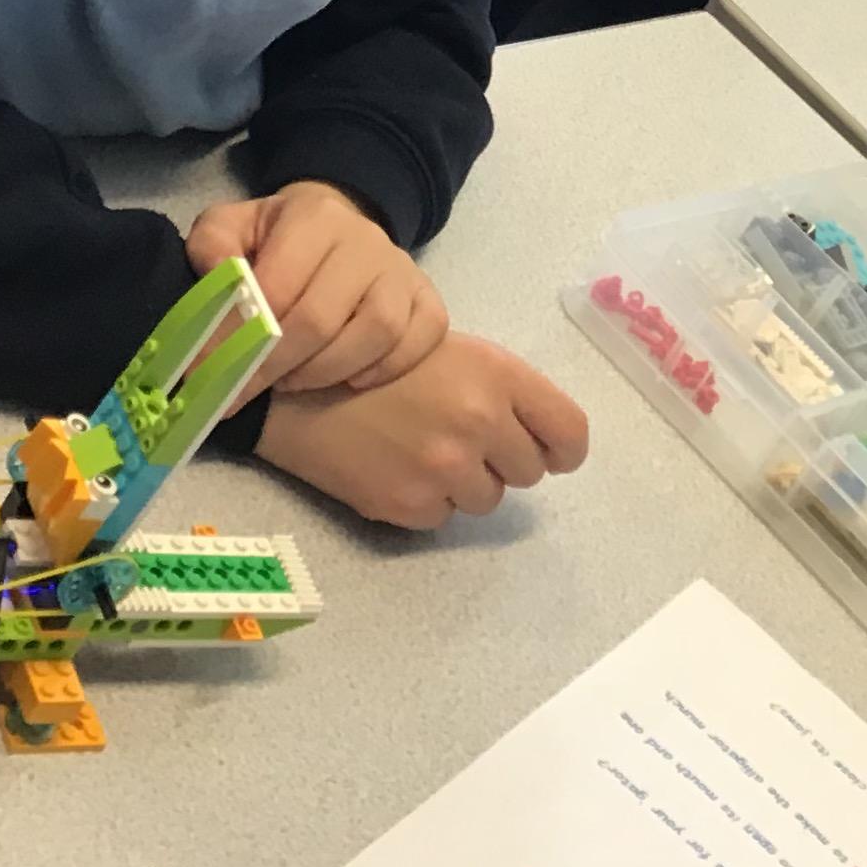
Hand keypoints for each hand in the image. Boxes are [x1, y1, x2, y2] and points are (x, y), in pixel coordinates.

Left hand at [186, 181, 448, 396]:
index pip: (277, 287)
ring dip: (328, 370)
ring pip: (378, 331)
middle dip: (277, 365)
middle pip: (323, 318)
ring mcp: (402, 269)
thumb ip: (213, 247)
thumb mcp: (232, 227)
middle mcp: (365, 239)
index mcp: (313, 217)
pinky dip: (388, 368)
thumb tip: (218, 277)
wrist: (334, 228)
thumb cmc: (276, 238)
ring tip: (294, 381)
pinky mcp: (427, 297)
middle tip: (247, 388)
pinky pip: (422, 338)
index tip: (212, 372)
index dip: (241, 338)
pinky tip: (351, 380)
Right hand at [254, 335, 588, 529]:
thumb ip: (503, 391)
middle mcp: (480, 423)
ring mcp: (446, 469)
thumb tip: (542, 442)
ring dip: (463, 483)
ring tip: (420, 450)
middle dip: (503, 461)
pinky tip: (394, 467)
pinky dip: (425, 500)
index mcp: (498, 376)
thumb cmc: (378, 359)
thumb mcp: (452, 350)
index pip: (569, 434)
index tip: (547, 451)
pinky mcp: (411, 505)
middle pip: (530, 472)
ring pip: (487, 499)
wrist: (297, 385)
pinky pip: (442, 516)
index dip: (561, 449)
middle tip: (462, 440)